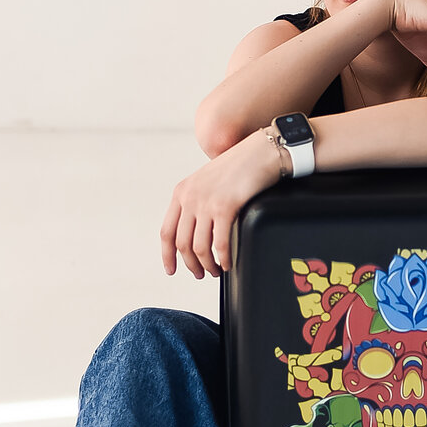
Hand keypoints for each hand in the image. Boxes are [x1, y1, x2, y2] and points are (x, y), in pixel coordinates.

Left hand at [160, 130, 281, 278]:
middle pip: (181, 243)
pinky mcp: (224, 207)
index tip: (171, 269)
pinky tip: (228, 263)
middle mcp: (189, 197)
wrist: (261, 152)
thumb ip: (198, 201)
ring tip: (216, 270)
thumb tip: (198, 231)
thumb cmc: (241, 166)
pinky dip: (223, 258)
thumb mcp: (208, 181)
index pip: (166, 231)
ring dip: (207, 265)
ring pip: (199, 247)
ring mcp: (205, 202)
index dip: (167, 255)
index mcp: (182, 191)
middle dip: (191, 264)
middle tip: (201, 274)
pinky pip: (219, 243)